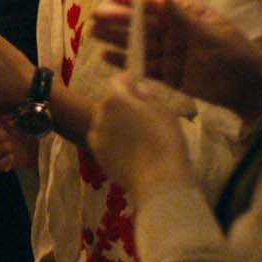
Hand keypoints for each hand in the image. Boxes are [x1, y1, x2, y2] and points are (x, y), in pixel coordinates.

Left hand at [87, 73, 193, 198]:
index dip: (127, 82)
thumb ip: (147, 96)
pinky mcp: (96, 152)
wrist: (158, 179)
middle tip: (140, 115)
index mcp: (117, 98)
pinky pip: (102, 139)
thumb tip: (137, 88)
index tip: (137, 86)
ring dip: (116, 122)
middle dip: (121, 104)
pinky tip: (129, 150)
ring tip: (137, 136)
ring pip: (105, 121)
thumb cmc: (165, 142)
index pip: (117, 81)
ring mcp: (97, 133)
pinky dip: (111, 140)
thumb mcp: (164, 112)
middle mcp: (101, 113)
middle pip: (109, 101)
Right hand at [90, 0, 261, 123]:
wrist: (248, 89)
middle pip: (142, 23)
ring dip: (116, 38)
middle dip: (119, 19)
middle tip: (94, 17)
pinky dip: (125, 62)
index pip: (156, 3)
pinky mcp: (167, 73)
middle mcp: (174, 31)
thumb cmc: (234, 55)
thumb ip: (182, 18)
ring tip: (94, 34)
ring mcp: (169, 52)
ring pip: (138, 43)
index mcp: (187, 15)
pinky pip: (142, 65)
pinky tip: (106, 57)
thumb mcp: (210, 34)